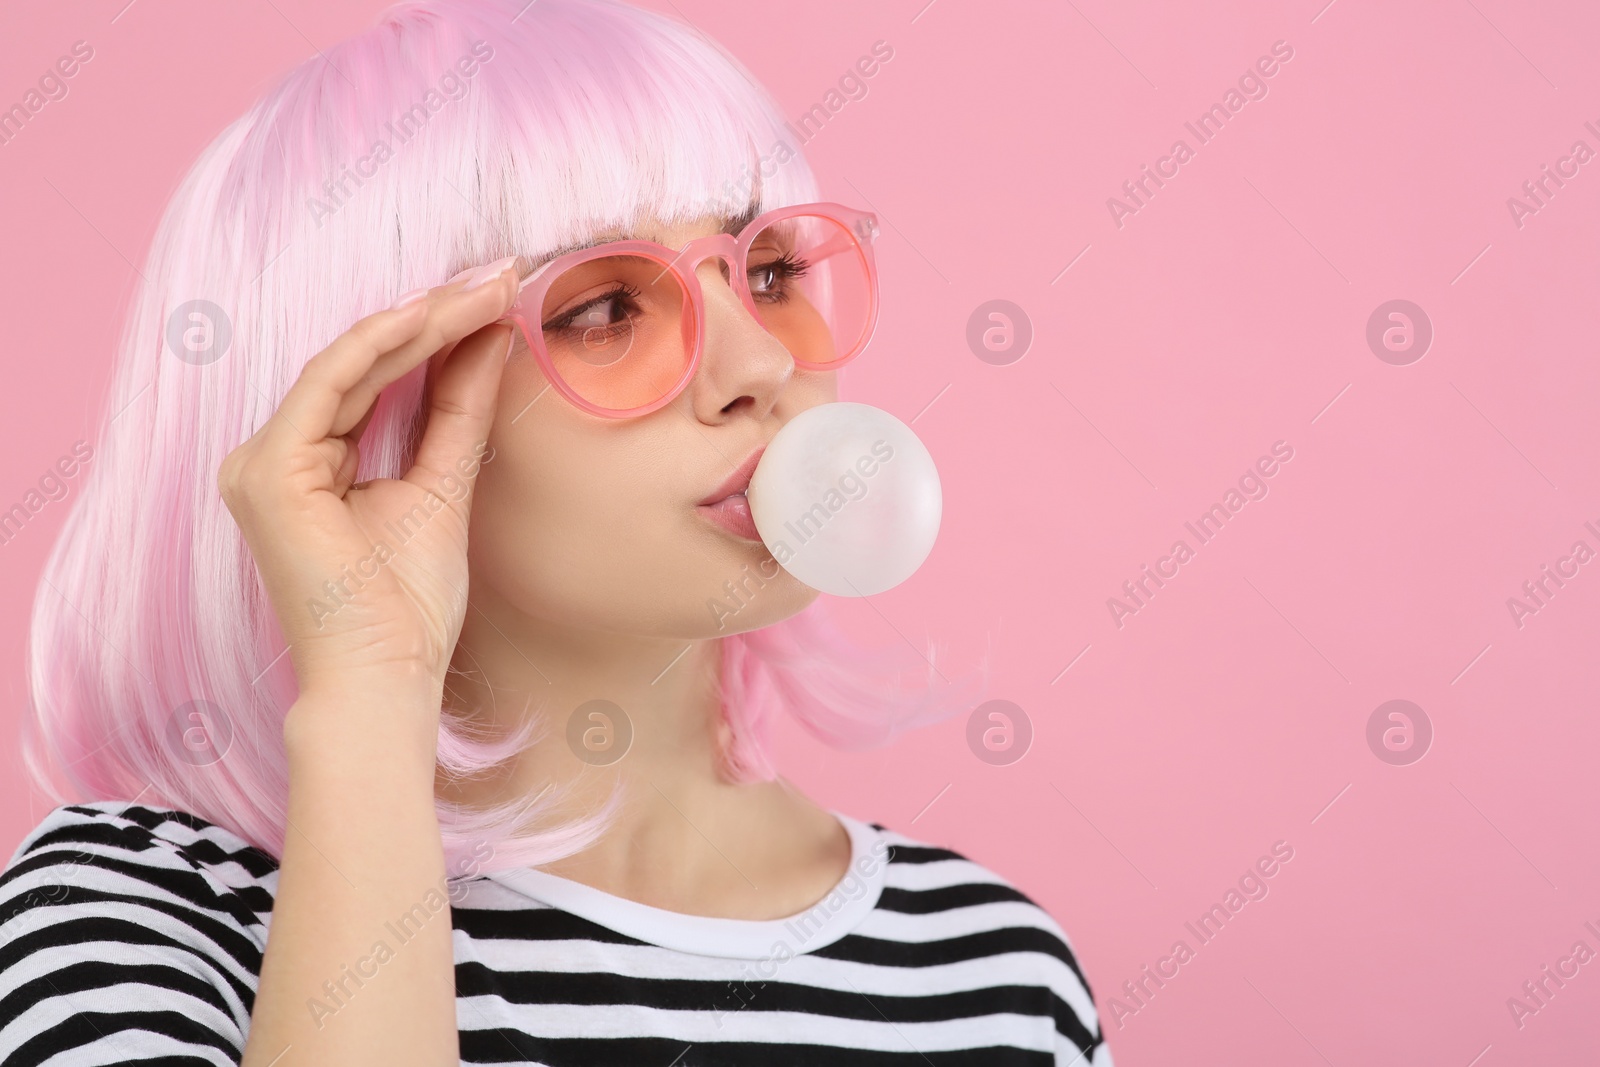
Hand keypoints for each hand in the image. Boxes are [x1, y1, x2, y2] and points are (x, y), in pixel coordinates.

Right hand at [218, 260, 521, 710]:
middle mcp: (277, 453)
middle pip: (365, 362)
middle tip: (500, 273)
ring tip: (485, 287)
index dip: (439, 330)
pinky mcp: (271, 472)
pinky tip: (432, 316)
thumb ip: (458, 411)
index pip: (376, 376)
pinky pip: (330, 384)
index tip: (499, 293)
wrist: (386, 675)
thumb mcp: (444, 485)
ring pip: (351, 363)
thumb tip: (491, 339)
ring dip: (423, 320)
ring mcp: (265, 461)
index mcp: (310, 460)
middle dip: (438, 313)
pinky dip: (382, 345)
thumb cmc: (407, 605)